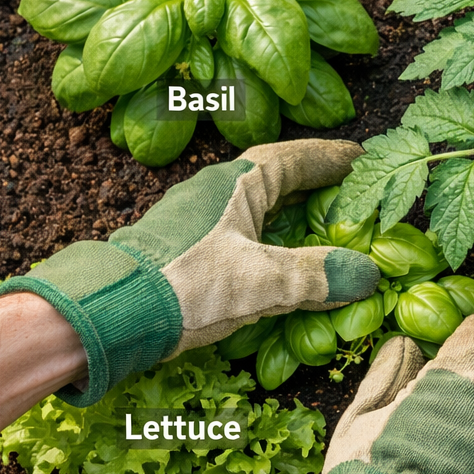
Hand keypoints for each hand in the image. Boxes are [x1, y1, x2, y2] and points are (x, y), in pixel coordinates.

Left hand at [0, 139, 377, 404]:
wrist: (107, 314)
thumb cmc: (184, 286)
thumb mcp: (261, 282)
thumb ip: (316, 276)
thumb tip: (366, 273)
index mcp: (236, 183)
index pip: (294, 158)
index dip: (331, 158)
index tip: (362, 158)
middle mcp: (214, 190)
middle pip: (275, 176)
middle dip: (313, 180)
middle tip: (349, 187)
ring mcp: (195, 217)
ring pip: (256, 204)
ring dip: (290, 208)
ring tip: (322, 220)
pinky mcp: (184, 246)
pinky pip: (241, 228)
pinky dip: (270, 234)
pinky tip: (278, 256)